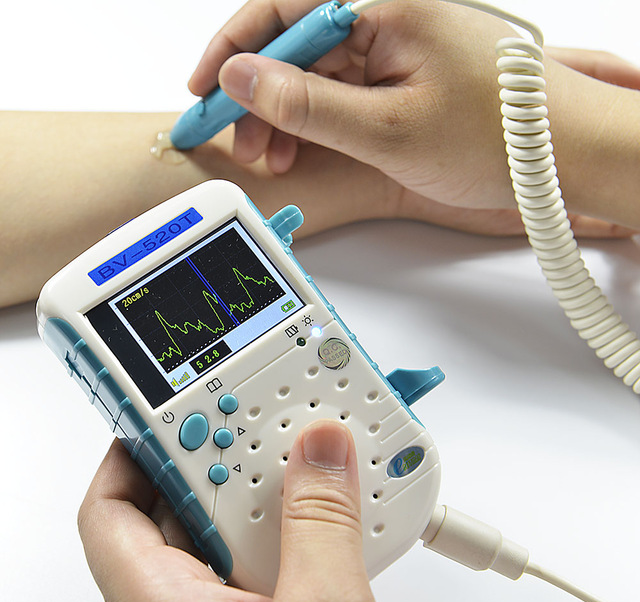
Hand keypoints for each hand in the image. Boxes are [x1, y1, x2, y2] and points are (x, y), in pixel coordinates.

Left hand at [78, 421, 391, 601]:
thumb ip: (321, 523)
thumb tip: (321, 449)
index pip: (112, 508)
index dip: (131, 448)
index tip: (170, 405)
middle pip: (177, 507)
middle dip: (218, 458)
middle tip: (256, 420)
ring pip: (230, 530)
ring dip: (267, 489)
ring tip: (302, 455)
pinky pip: (269, 554)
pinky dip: (295, 522)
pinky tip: (330, 507)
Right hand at [189, 0, 637, 236]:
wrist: (561, 153)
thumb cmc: (492, 136)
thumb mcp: (386, 129)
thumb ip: (308, 103)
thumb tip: (242, 77)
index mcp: (384, 6)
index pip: (282, 7)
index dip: (232, 48)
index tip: (202, 89)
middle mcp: (387, 14)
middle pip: (294, 44)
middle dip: (258, 97)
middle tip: (242, 145)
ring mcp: (395, 45)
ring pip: (316, 72)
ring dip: (285, 115)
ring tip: (275, 159)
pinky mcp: (403, 74)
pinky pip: (343, 89)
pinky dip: (317, 121)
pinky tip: (305, 149)